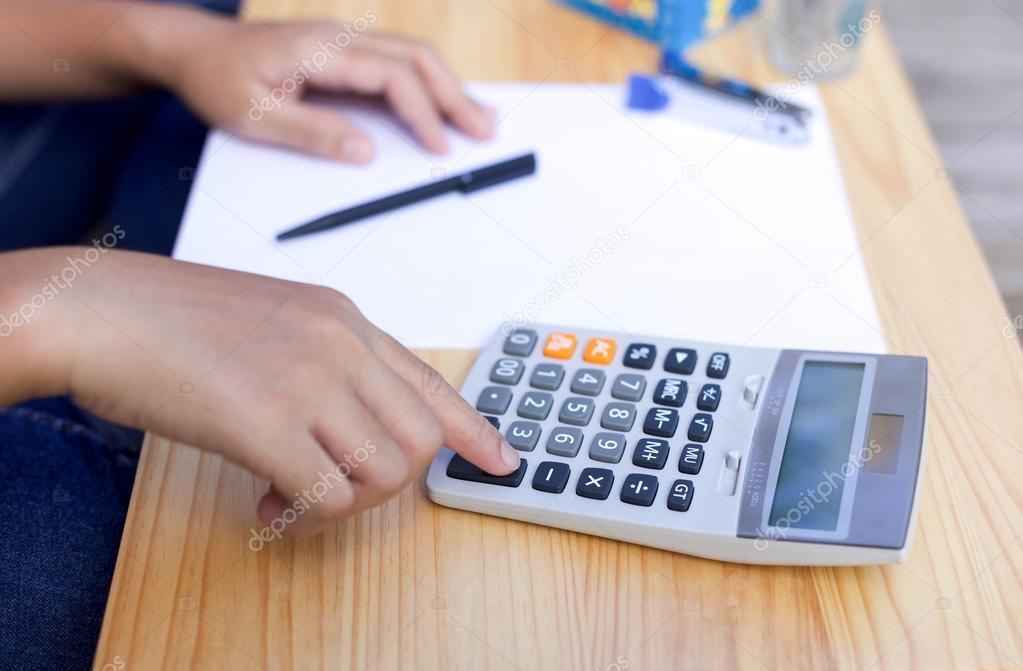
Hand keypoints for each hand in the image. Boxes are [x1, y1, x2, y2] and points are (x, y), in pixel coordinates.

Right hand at [2, 249, 518, 535]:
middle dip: (390, 480)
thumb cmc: (175, 318)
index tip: (500, 459)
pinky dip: (305, 514)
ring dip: (349, 499)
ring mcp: (307, 380)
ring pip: (387, 472)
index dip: (475, 429)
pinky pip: (329, 496)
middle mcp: (340, 343)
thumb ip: (328, 361)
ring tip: (294, 489)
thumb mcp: (275, 320)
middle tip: (338, 484)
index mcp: (345, 318)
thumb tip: (357, 424)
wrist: (100, 309)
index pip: (433, 383)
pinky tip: (266, 497)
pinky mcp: (267, 423)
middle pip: (421, 439)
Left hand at [161, 17, 495, 161]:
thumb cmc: (216, 80)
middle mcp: (340, 38)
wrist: (192, 49)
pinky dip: (426, 82)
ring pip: (412, 55)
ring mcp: (344, 41)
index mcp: (321, 50)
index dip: (422, 111)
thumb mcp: (254, 116)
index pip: (391, 75)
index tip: (440, 145)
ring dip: (448, 85)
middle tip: (484, 130)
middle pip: (416, 57)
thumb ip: (312, 133)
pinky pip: (396, 61)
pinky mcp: (343, 53)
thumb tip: (364, 151)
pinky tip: (441, 102)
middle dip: (454, 94)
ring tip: (477, 116)